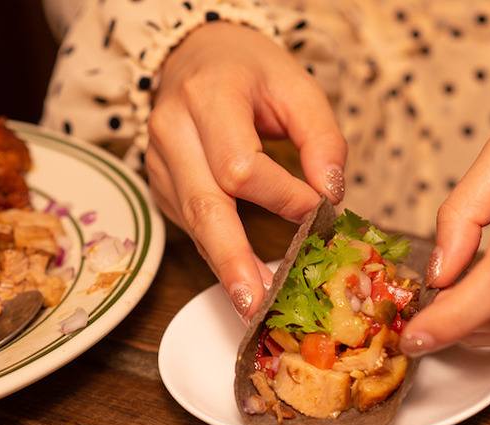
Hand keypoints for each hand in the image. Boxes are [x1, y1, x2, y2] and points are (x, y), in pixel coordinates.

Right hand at [145, 22, 346, 318]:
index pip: (241, 167)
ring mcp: (159, 161)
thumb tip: (330, 195)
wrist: (195, 55)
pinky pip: (190, 223)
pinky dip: (218, 249)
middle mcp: (173, 130)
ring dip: (226, 265)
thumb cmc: (250, 71)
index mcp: (209, 97)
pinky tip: (241, 270)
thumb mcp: (298, 87)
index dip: (284, 197)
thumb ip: (323, 139)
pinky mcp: (160, 184)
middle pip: (203, 206)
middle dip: (232, 260)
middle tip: (256, 303)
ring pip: (194, 223)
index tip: (320, 212)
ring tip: (255, 303)